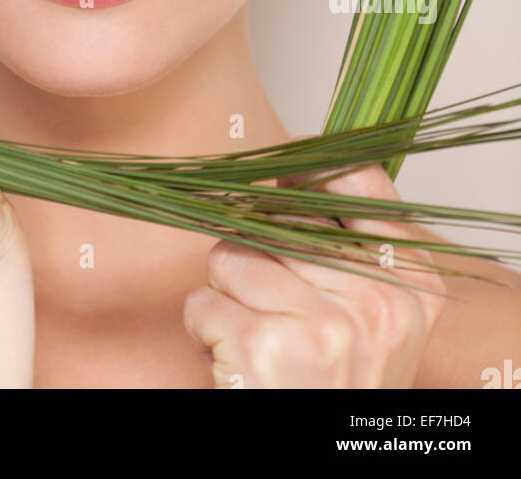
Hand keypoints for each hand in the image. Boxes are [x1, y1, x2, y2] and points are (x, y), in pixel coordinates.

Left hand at [183, 163, 447, 387]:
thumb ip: (351, 253)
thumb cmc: (337, 387)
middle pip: (278, 220)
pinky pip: (202, 302)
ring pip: (230, 256)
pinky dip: (203, 330)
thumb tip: (285, 178)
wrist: (327, 457)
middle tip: (266, 304)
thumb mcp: (376, 321)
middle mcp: (376, 302)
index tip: (281, 171)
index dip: (310, 167)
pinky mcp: (266, 346)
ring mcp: (322, 324)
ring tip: (251, 337)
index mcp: (413, 287)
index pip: (361, 183)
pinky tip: (235, 362)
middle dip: (253, 253)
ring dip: (224, 295)